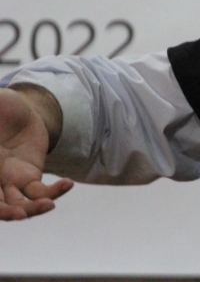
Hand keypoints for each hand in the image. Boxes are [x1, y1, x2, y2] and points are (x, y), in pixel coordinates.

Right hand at [0, 87, 72, 219]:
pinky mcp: (29, 177)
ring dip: (31, 210)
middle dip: (6, 213)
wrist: (16, 110)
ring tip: (48, 206)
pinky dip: (53, 191)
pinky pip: (39, 191)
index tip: (3, 202)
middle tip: (19, 215)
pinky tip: (67, 183)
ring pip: (18, 205)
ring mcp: (8, 181)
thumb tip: (1, 128)